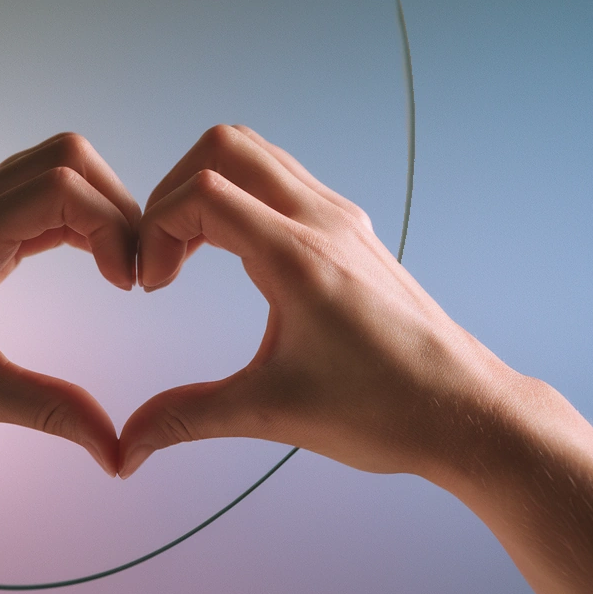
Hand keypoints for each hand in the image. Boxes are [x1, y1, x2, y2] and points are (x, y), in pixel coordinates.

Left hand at [0, 132, 139, 483]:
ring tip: (119, 270)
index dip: (112, 225)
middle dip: (116, 204)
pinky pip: (36, 200)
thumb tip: (117, 453)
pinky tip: (93, 266)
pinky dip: (75, 221)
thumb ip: (50, 412)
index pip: (61, 185)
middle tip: (133, 271)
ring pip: (53, 170)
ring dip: (98, 208)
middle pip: (66, 158)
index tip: (128, 286)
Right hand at [118, 124, 522, 478]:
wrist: (466, 411)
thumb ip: (187, 418)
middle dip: (172, 192)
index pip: (202, 193)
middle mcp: (323, 221)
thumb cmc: (384, 410)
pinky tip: (234, 256)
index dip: (155, 230)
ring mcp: (343, 220)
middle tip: (161, 255)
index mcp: (298, 258)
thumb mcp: (271, 413)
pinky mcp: (353, 231)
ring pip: (258, 155)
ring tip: (189, 255)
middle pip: (225, 147)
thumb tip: (127, 446)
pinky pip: (284, 180)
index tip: (150, 286)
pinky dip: (242, 197)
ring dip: (208, 188)